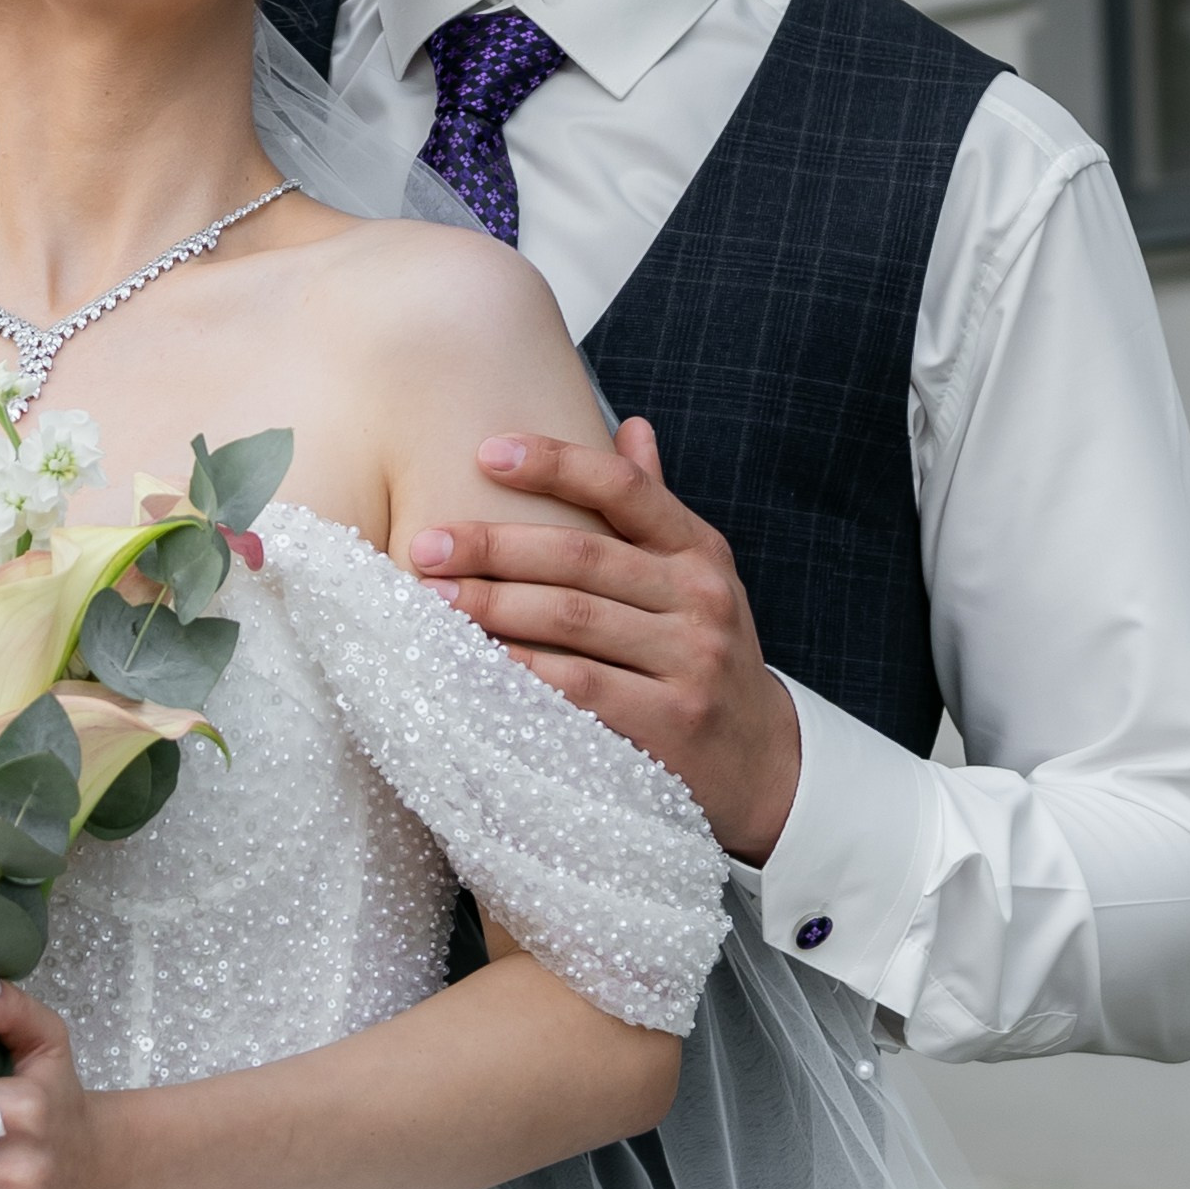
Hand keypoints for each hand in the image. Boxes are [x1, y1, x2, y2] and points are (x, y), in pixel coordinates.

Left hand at [409, 419, 801, 863]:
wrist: (763, 762)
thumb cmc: (702, 655)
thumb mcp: (697, 579)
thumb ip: (655, 510)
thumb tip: (630, 426)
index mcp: (700, 551)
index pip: (624, 489)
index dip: (556, 464)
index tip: (488, 452)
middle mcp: (701, 598)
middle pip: (581, 557)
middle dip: (494, 546)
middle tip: (426, 546)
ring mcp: (690, 662)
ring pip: (573, 621)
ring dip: (494, 608)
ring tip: (435, 602)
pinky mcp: (670, 723)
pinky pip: (579, 688)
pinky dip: (522, 671)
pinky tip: (476, 662)